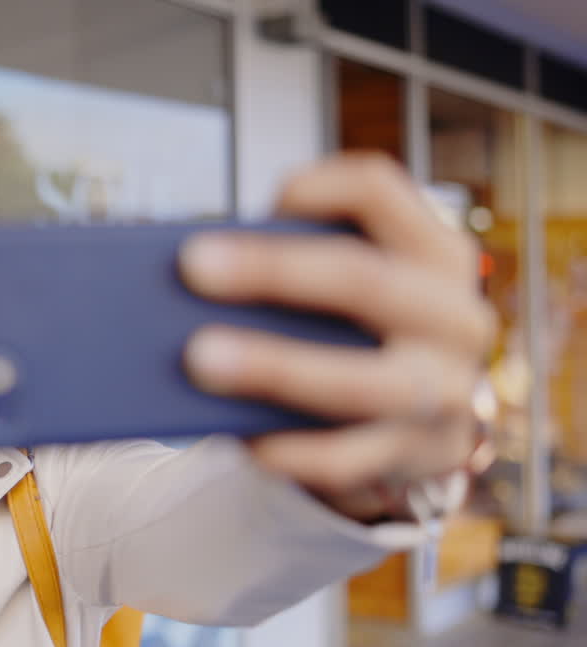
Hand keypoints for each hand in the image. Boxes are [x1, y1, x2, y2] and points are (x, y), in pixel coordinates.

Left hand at [179, 153, 496, 521]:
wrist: (412, 427)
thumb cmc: (352, 334)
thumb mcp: (343, 288)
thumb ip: (292, 268)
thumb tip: (191, 274)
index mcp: (433, 253)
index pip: (381, 191)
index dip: (321, 186)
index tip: (266, 200)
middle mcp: (455, 318)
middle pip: (364, 280)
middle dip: (273, 271)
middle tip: (191, 267)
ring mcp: (449, 394)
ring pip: (359, 380)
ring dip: (273, 367)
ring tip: (197, 358)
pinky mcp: (424, 460)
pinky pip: (347, 459)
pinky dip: (288, 449)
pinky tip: (238, 438)